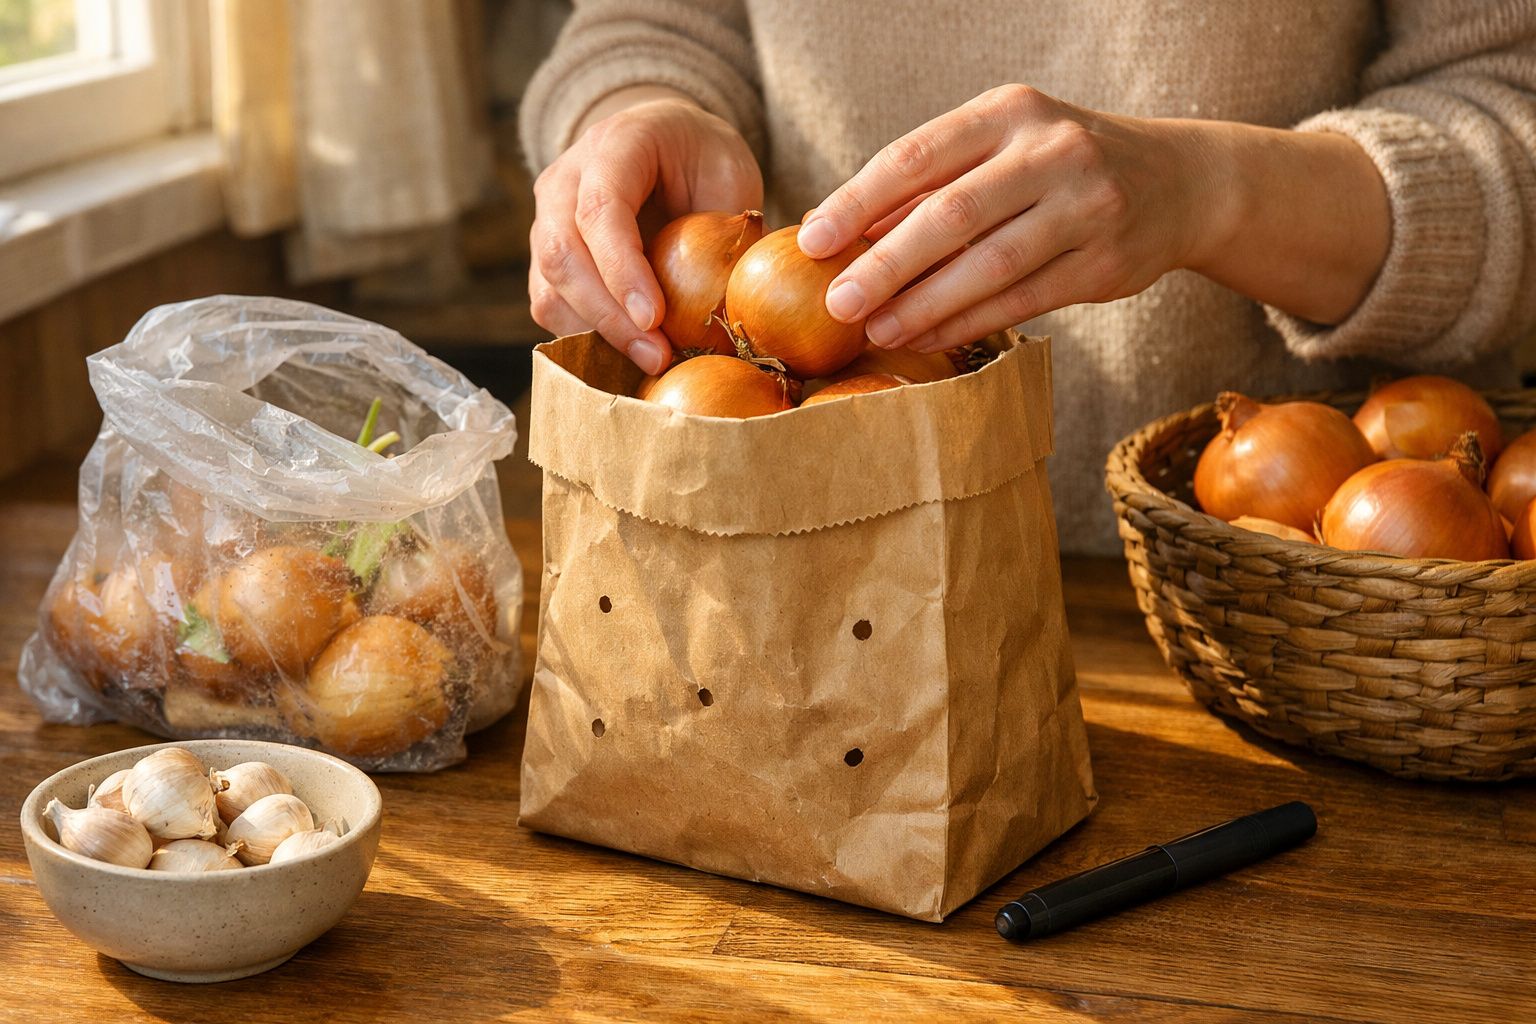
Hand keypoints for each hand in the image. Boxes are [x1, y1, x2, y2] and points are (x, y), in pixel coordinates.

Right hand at [529, 95, 762, 373]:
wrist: (666, 145)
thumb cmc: (703, 161)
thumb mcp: (730, 176)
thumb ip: (724, 229)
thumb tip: (732, 300)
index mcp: (615, 144)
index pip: (599, 208)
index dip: (621, 268)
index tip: (653, 318)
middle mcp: (565, 178)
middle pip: (562, 252)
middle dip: (609, 315)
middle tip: (656, 356)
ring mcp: (546, 217)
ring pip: (550, 285)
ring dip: (597, 332)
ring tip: (650, 359)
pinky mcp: (546, 256)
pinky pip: (551, 304)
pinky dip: (587, 334)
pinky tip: (630, 350)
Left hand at [798, 85, 1212, 352]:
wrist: (1179, 182)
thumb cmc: (1059, 166)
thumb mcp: (1000, 148)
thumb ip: (927, 184)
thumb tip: (832, 228)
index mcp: (1010, 112)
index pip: (917, 156)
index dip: (858, 201)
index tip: (812, 240)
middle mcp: (1052, 152)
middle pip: (951, 214)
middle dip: (886, 264)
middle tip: (837, 302)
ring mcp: (1086, 207)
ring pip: (988, 265)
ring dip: (923, 305)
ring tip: (876, 329)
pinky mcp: (1105, 263)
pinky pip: (1022, 302)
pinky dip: (966, 323)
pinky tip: (924, 337)